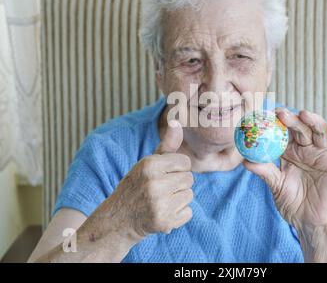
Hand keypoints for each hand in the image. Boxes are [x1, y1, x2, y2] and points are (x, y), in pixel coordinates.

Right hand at [108, 120, 193, 240]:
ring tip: (161, 201)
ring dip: (179, 199)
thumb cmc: (138, 185)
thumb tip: (177, 121)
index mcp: (150, 165)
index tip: (165, 175)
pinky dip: (179, 214)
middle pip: (189, 179)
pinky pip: (188, 212)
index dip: (177, 168)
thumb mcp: (148, 163)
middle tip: (161, 190)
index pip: (185, 162)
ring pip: (189, 195)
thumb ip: (166, 144)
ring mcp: (159, 204)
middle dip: (178, 184)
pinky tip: (163, 213)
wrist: (119, 219)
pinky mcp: (164, 222)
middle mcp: (154, 183)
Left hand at [244, 109, 326, 230]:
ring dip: (313, 121)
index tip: (265, 114)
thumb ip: (264, 172)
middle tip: (280, 113)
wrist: (308, 221)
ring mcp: (323, 154)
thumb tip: (244, 161)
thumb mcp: (275, 185)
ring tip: (303, 114)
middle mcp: (307, 149)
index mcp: (290, 151)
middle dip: (291, 119)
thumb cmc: (291, 202)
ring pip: (320, 131)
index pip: (284, 131)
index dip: (276, 121)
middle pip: (301, 128)